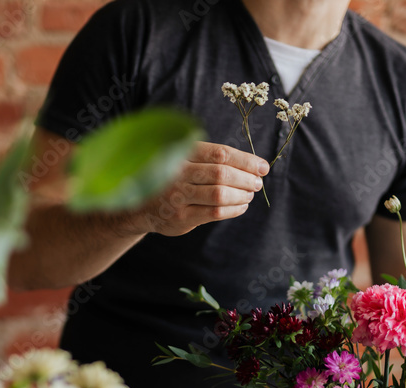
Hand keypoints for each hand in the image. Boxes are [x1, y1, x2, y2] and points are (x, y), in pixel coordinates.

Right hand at [142, 142, 267, 235]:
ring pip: (220, 194)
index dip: (246, 160)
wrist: (142, 207)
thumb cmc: (173, 180)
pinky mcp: (181, 217)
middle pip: (221, 174)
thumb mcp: (185, 162)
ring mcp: (178, 196)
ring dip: (242, 195)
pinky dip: (234, 209)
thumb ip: (211, 160)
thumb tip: (253, 166)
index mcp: (182, 153)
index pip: (220, 153)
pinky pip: (215, 213)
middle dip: (246, 179)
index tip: (263, 167)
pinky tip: (241, 206)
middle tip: (257, 183)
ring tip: (249, 194)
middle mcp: (178, 172)